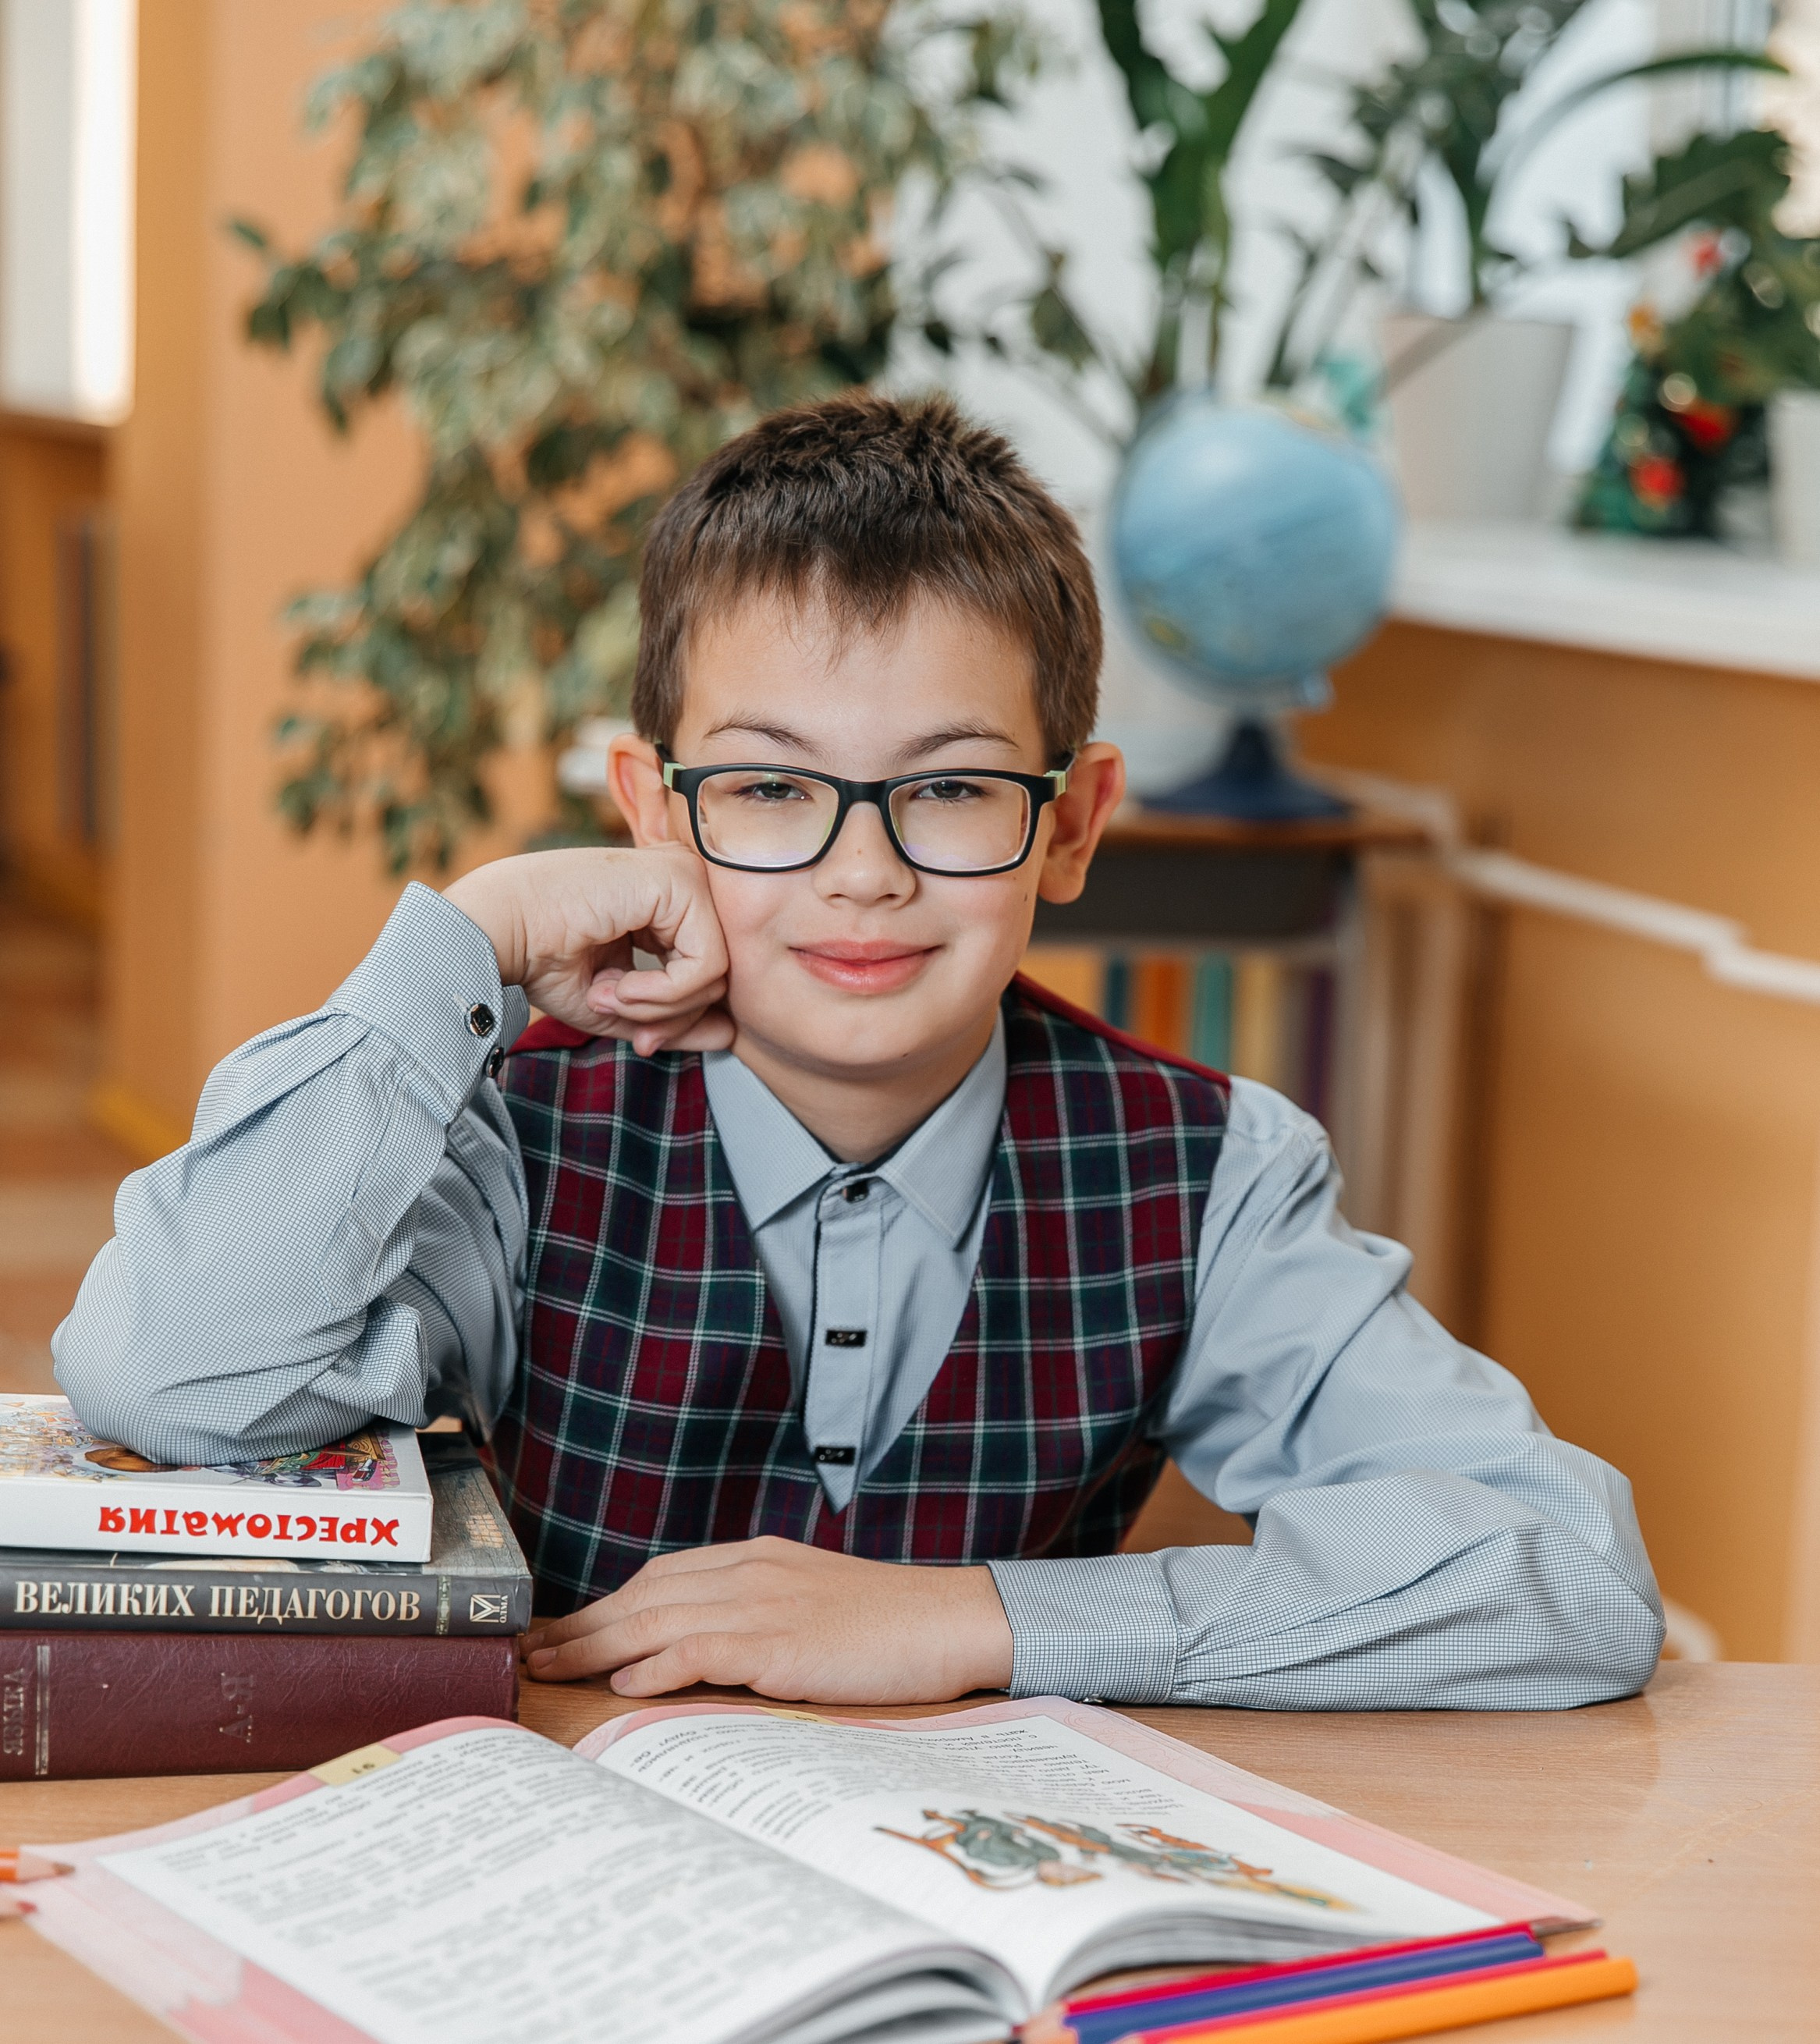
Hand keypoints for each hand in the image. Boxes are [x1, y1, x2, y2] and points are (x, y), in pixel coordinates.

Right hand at [443, 845, 731, 1053]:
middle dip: (671, 1016)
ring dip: (661, 1007)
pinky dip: (663, 994)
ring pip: (716, 974)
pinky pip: (706, 965)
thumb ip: (674, 1018)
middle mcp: (682, 884)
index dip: (677, 1018)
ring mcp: (685, 876)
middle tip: (619, 1016)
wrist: (500, 931)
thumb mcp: (621, 1005)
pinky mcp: (680, 881)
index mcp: (668, 905)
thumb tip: (730, 1035)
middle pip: (717, 977)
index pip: (706, 974)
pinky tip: (618, 986)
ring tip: (610, 996)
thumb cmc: (545, 961)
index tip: (641, 1040)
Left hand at [521, 1536, 1015, 1703]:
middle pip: (646, 1593)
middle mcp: (752, 1570)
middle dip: (583, 1624)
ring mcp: (766, 1602)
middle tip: (531, 1650)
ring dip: (598, 1644)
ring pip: (660, 1617)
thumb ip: (753, 1617)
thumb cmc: (889, 1625)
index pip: (661, 1576)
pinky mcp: (783, 1641)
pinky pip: (703, 1647)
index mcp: (758, 1558)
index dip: (605, 1603)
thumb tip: (692, 1651)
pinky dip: (659, 1660)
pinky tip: (627, 1681)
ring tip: (551, 1667)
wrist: (953, 1620)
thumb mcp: (810, 1607)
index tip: (562, 1628)